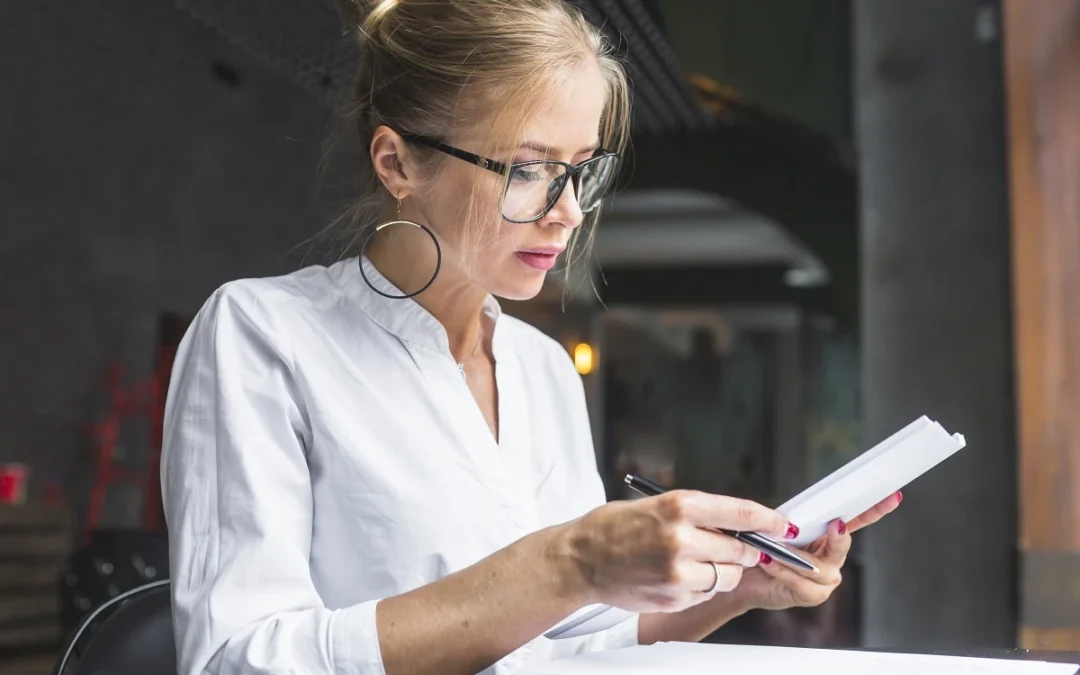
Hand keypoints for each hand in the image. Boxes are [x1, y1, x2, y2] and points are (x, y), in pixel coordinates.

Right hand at [556, 491, 795, 613]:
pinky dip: (701, 587)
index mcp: (679, 505)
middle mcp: (682, 537)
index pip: (740, 513)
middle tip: (734, 548)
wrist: (580, 559)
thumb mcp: (657, 505)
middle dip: (745, 550)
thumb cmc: (616, 527)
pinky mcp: (673, 596)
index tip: (783, 526)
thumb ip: (698, 515)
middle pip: (741, 550)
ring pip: (727, 576)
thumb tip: (739, 525)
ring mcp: (678, 571)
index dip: (768, 521)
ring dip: (722, 570)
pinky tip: (676, 576)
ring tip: (695, 562)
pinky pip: (706, 593)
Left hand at [728, 492, 901, 611]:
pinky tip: (768, 562)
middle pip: (842, 544)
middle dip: (838, 536)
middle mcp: (832, 558)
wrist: (745, 577)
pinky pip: (801, 582)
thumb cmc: (762, 549)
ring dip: (793, 556)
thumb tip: (796, 519)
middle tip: (835, 525)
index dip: (876, 509)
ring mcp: (826, 579)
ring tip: (772, 550)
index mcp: (829, 536)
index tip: (893, 496)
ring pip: (817, 567)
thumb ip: (794, 521)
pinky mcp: (812, 595)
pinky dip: (782, 570)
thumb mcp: (778, 527)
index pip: (857, 519)